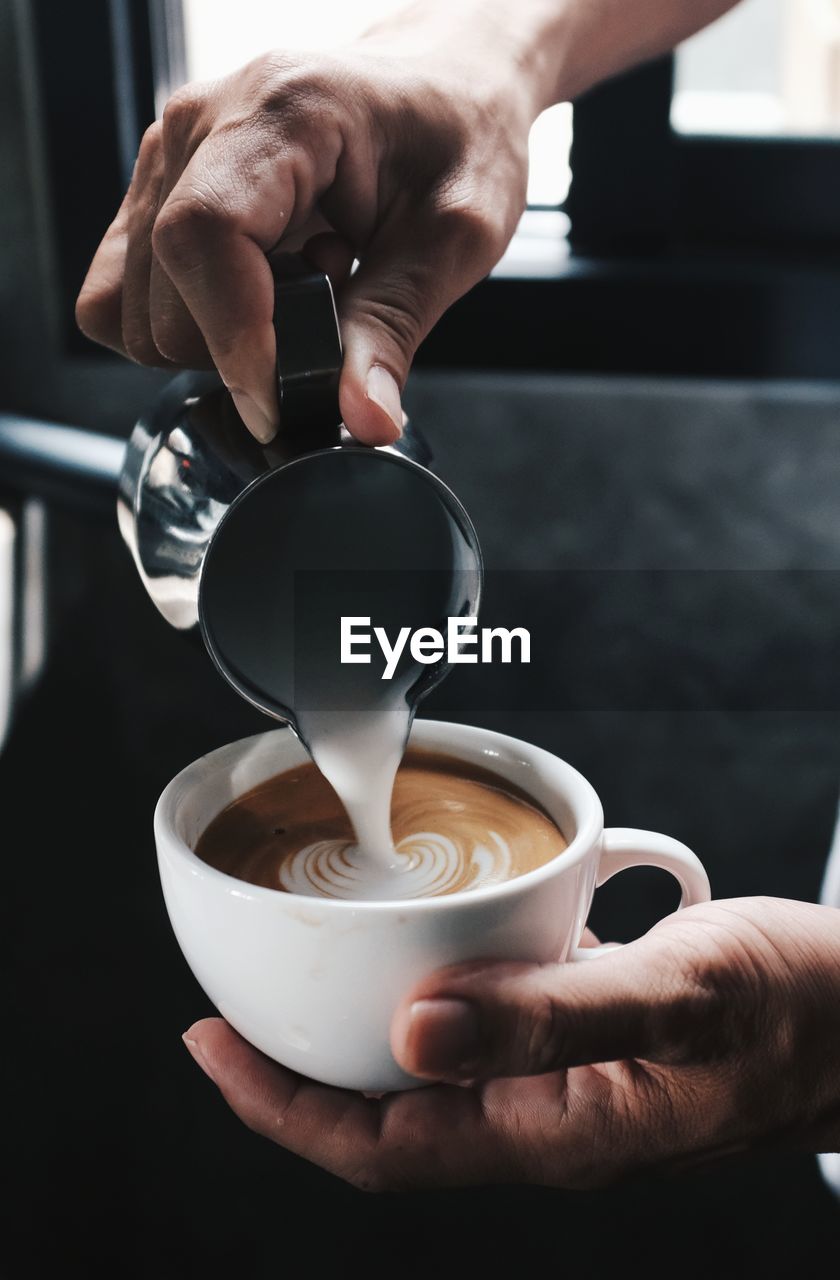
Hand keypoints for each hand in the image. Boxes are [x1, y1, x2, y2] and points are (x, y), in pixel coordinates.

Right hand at [75, 0, 549, 443]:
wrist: (441, 89)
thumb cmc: (454, 138)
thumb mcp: (455, 238)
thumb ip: (396, 329)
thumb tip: (362, 418)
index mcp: (283, 113)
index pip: (204, 235)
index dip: (234, 338)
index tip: (282, 400)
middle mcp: (203, 124)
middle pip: (164, 291)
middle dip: (240, 349)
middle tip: (328, 311)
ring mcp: (167, 158)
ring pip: (133, 310)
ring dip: (213, 338)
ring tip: (296, 291)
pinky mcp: (155, 194)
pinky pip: (125, 300)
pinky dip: (185, 328)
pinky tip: (255, 296)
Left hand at [182, 897, 839, 1189]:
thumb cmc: (796, 1008)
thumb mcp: (681, 996)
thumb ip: (551, 1017)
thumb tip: (412, 1031)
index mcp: (554, 1133)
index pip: (380, 1148)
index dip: (282, 1108)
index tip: (210, 1045)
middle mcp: (547, 1121)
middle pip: (389, 1119)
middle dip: (300, 1074)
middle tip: (239, 1004)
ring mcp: (568, 1087)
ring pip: (432, 1076)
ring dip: (362, 1033)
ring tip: (310, 976)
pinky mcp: (590, 1045)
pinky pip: (485, 1033)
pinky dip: (436, 996)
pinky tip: (430, 947)